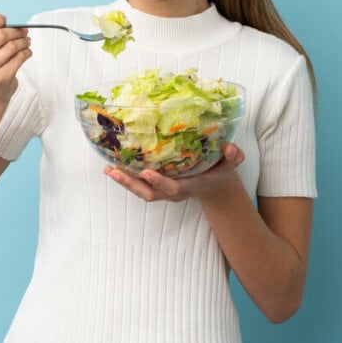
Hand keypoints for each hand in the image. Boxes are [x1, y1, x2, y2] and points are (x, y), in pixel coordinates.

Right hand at [0, 8, 31, 101]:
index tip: (4, 20)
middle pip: (0, 35)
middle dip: (14, 31)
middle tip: (21, 32)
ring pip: (12, 46)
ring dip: (23, 41)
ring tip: (25, 41)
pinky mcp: (1, 79)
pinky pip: (20, 58)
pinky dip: (27, 51)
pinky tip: (26, 51)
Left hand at [103, 142, 244, 202]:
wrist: (216, 186)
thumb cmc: (221, 171)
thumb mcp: (231, 163)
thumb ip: (233, 156)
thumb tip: (231, 148)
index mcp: (192, 185)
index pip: (174, 187)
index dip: (159, 182)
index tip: (146, 172)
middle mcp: (176, 192)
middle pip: (151, 194)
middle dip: (132, 184)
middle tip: (114, 171)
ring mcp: (166, 192)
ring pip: (142, 193)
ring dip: (125, 183)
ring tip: (108, 170)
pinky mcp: (160, 189)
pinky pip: (140, 187)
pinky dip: (127, 179)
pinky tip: (113, 167)